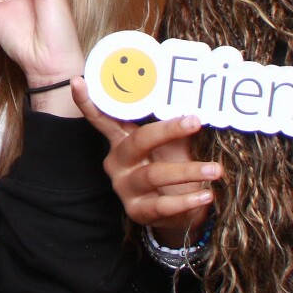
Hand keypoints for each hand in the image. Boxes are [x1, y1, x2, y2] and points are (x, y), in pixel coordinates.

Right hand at [73, 86, 220, 242]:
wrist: (180, 210)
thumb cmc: (173, 166)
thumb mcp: (173, 145)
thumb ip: (177, 126)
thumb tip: (197, 103)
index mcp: (122, 140)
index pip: (102, 118)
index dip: (88, 101)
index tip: (77, 81)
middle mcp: (117, 161)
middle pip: (138, 141)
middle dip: (168, 130)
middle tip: (195, 121)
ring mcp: (124, 187)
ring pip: (154, 174)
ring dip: (188, 171)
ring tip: (215, 169)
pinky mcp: (137, 211)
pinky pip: (161, 205)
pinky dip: (186, 200)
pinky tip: (206, 195)